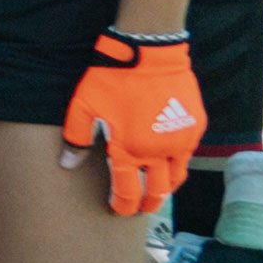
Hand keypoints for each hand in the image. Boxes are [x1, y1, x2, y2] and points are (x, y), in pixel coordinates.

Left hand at [60, 30, 202, 215]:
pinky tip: (169, 162)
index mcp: (130, 148)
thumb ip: (76, 138)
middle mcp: (159, 150)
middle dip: (148, 203)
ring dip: (166, 188)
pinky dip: (178, 163)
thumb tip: (67, 165)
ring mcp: (181, 139)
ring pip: (177, 176)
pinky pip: (188, 153)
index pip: (127, 190)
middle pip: (157, 190)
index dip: (122, 204)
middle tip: (141, 209)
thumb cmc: (111, 78)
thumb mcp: (84, 105)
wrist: (149, 53)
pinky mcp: (195, 126)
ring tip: (157, 192)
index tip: (117, 209)